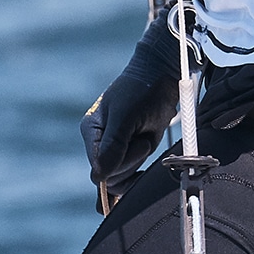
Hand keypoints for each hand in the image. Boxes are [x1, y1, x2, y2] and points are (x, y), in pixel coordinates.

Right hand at [80, 5, 186, 211]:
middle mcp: (100, 142)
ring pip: (122, 176)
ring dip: (139, 159)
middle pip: (111, 176)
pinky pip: (130, 174)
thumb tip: (98, 177)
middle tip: (144, 136)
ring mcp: (115, 148)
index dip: (120, 163)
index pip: (98, 168)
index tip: (138, 141)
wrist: (162, 76)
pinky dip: (139, 171)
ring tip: (146, 135)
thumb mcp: (127, 116)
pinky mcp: (130, 151)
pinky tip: (145, 160)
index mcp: (91, 131)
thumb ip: (113, 145)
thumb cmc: (143, 90)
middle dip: (132, 160)